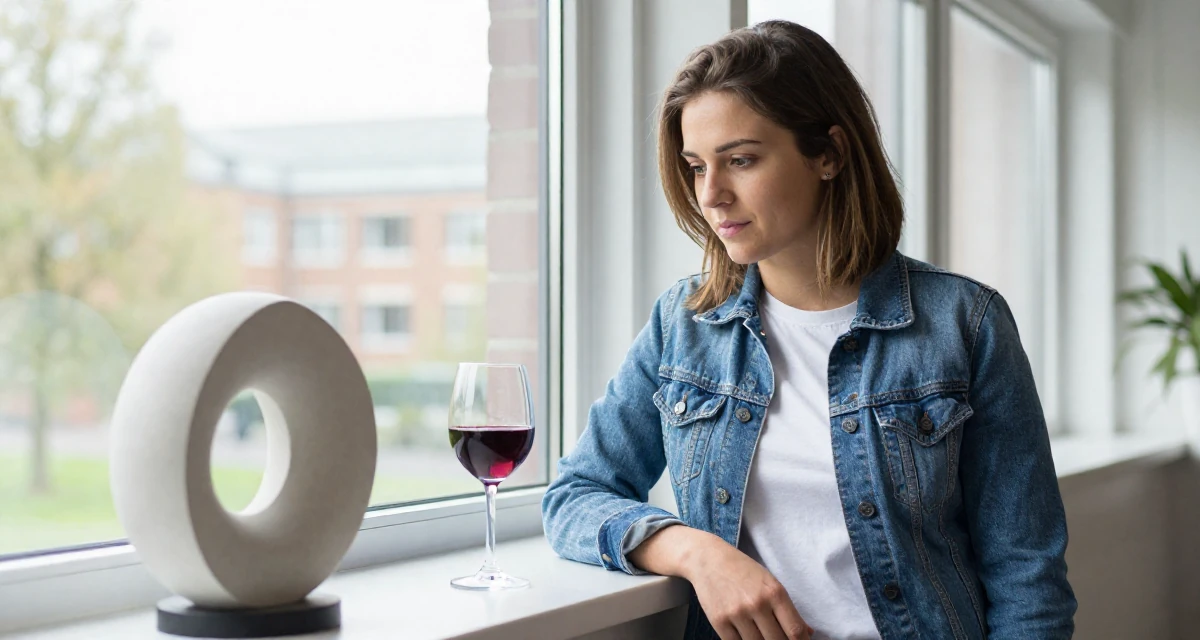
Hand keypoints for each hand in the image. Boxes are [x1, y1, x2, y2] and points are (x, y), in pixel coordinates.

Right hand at [684, 540, 813, 639]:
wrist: (707, 559)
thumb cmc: (742, 570)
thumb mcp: (769, 582)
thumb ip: (788, 609)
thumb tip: (807, 632)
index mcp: (774, 592)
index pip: (795, 630)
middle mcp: (757, 604)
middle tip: (777, 637)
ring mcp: (737, 614)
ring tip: (761, 635)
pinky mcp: (719, 622)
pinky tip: (746, 636)